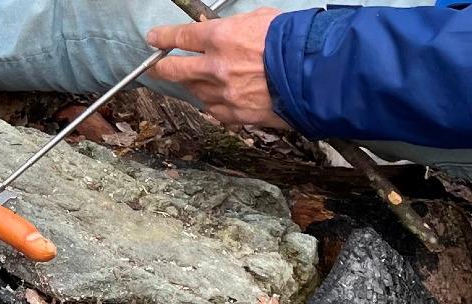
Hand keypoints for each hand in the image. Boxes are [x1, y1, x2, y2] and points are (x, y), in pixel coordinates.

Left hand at [145, 8, 291, 128]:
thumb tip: (217, 31)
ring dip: (193, 84)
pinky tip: (219, 97)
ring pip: (194, 91)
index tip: (154, 39)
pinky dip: (213, 103)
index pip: (180, 37)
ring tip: (199, 80)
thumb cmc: (295, 43)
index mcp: (221, 37)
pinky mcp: (235, 114)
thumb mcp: (261, 20)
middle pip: (174, 70)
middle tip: (156, 67)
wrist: (317, 75)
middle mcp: (215, 67)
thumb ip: (233, 28)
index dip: (163, 38)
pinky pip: (213, 109)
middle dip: (161, 68)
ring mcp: (223, 93)